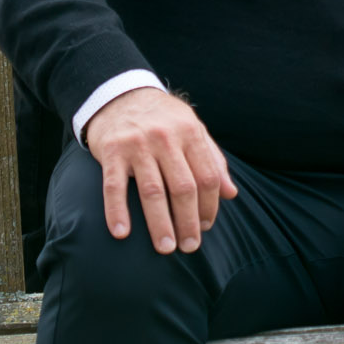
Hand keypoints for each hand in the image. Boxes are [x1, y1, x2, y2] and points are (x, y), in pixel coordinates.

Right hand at [84, 88, 237, 252]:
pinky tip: (122, 234)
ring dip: (160, 224)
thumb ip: (212, 159)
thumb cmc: (163, 119)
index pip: (206, 175)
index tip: (206, 227)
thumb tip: (231, 194)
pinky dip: (117, 211)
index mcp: (189, 132)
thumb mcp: (192, 129)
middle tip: (189, 247)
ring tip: (165, 248)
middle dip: (188, 221)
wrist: (122, 95)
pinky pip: (114, 186)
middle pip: (183, 187)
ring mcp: (138, 144)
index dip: (210, 205)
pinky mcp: (112, 151)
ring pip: (152, 191)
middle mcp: (165, 137)